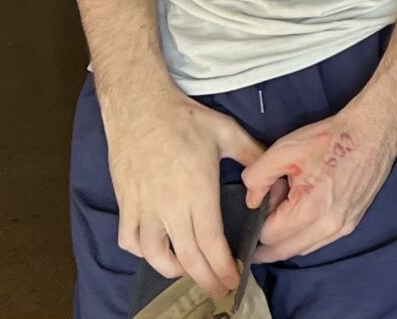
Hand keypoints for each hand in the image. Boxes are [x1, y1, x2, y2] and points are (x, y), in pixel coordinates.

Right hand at [102, 87, 265, 297]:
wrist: (140, 105)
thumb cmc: (184, 118)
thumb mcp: (227, 133)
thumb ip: (252, 157)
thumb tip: (270, 178)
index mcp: (197, 191)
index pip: (211, 243)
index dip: (222, 266)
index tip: (233, 279)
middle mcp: (169, 205)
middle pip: (187, 257)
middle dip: (205, 279)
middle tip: (218, 290)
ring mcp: (144, 206)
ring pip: (154, 255)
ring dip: (172, 270)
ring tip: (188, 271)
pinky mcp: (126, 202)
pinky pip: (129, 238)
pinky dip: (141, 251)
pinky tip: (155, 249)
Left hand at [240, 101, 396, 262]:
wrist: (372, 131)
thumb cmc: (330, 138)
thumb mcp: (284, 149)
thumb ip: (257, 178)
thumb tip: (252, 200)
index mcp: (309, 210)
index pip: (268, 236)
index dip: (259, 219)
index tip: (263, 200)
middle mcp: (328, 227)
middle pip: (283, 251)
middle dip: (267, 240)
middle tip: (259, 219)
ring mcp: (343, 227)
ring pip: (302, 249)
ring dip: (287, 238)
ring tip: (284, 211)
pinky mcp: (352, 223)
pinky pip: (319, 241)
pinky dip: (304, 235)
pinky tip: (303, 212)